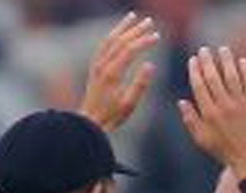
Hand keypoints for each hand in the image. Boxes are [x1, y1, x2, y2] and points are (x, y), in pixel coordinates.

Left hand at [79, 11, 158, 130]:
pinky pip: (104, 45)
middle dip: (135, 30)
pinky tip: (119, 32)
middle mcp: (103, 64)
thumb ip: (140, 84)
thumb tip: (151, 65)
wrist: (89, 121)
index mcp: (112, 73)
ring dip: (122, 27)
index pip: (130, 50)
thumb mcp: (129, 104)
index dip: (144, 42)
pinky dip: (113, 35)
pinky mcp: (95, 66)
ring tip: (133, 18)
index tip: (157, 36)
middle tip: (150, 22)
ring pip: (110, 39)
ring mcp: (97, 64)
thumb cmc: (111, 116)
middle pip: (120, 41)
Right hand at [177, 47, 245, 178]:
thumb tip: (181, 101)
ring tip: (223, 50)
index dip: (195, 70)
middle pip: (213, 77)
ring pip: (232, 76)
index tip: (193, 59)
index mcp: (209, 113)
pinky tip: (242, 61)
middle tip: (205, 50)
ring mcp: (241, 105)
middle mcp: (224, 106)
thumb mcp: (202, 140)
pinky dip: (245, 71)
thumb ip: (191, 120)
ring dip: (226, 60)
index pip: (199, 85)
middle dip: (208, 60)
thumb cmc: (224, 152)